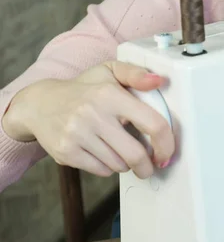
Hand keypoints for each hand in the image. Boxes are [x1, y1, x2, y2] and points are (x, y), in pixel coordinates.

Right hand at [2, 61, 174, 178]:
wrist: (39, 104)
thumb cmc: (84, 89)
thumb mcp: (109, 71)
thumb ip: (136, 73)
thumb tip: (159, 80)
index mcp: (110, 94)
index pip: (152, 124)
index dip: (166, 144)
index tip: (166, 153)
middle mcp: (93, 114)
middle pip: (135, 154)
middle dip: (147, 166)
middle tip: (149, 166)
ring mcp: (77, 135)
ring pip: (118, 165)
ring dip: (125, 163)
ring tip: (119, 150)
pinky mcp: (66, 152)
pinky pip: (101, 170)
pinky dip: (108, 167)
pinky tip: (102, 152)